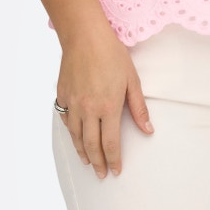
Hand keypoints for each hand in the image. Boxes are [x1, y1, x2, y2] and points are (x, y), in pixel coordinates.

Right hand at [55, 19, 153, 178]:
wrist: (84, 35)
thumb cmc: (111, 54)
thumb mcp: (132, 80)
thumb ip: (138, 108)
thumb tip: (148, 130)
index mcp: (108, 107)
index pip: (111, 143)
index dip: (114, 160)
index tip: (116, 171)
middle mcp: (88, 109)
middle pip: (91, 145)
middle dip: (97, 163)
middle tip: (100, 174)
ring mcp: (73, 103)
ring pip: (75, 136)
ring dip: (82, 151)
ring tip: (87, 161)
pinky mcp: (62, 94)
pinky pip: (65, 119)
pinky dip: (70, 131)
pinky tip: (74, 136)